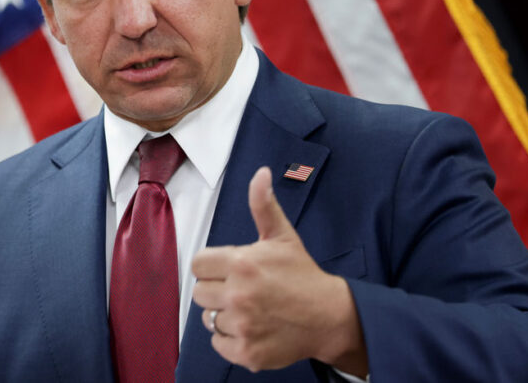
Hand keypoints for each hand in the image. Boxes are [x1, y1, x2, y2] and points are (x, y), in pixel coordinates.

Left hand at [191, 167, 366, 375]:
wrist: (330, 317)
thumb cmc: (303, 276)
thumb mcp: (283, 236)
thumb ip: (263, 205)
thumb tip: (261, 173)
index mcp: (242, 263)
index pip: (197, 265)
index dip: (213, 267)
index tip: (231, 271)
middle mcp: (239, 295)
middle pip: (199, 293)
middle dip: (218, 290)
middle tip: (244, 290)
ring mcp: (243, 325)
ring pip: (209, 319)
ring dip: (226, 316)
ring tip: (252, 310)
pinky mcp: (247, 352)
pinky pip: (219, 344)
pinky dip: (232, 340)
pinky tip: (253, 328)